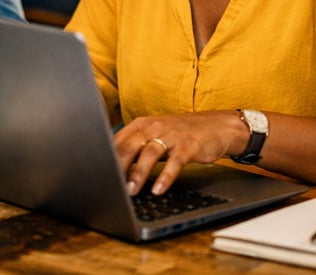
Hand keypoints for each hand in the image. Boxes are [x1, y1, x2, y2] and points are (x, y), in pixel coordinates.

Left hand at [114, 111, 245, 195]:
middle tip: (108, 183)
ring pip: (150, 153)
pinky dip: (166, 177)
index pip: (118, 139)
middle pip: (130, 145)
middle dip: (118, 165)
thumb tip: (114, 166)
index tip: (97, 173)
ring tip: (131, 190)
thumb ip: (137, 146)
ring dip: (138, 173)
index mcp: (142, 124)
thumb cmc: (182, 133)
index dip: (106, 156)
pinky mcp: (189, 146)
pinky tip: (159, 190)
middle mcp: (154, 126)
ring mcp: (172, 135)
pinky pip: (175, 162)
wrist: (218, 126)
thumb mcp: (156, 135)